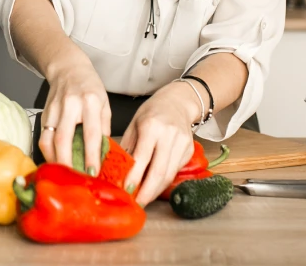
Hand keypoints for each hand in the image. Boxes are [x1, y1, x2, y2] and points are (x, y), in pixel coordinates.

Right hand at [38, 53, 110, 175]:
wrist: (68, 68)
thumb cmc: (89, 87)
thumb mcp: (104, 104)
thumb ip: (104, 129)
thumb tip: (105, 156)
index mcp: (90, 102)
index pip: (90, 133)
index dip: (92, 156)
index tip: (94, 173)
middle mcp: (70, 105)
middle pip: (64, 140)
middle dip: (68, 164)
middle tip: (75, 181)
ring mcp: (54, 110)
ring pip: (49, 141)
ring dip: (55, 161)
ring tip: (64, 176)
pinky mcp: (44, 114)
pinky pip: (43, 138)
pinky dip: (48, 153)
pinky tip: (55, 162)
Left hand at [120, 82, 196, 205]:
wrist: (177, 102)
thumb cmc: (151, 112)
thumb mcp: (134, 124)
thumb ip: (127, 147)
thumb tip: (116, 171)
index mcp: (151, 125)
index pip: (142, 157)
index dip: (135, 176)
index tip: (126, 190)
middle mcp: (169, 134)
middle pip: (159, 171)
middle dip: (147, 192)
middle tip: (137, 203)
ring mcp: (182, 143)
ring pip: (169, 174)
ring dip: (156, 191)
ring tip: (143, 200)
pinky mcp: (190, 150)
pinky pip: (175, 171)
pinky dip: (164, 182)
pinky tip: (154, 187)